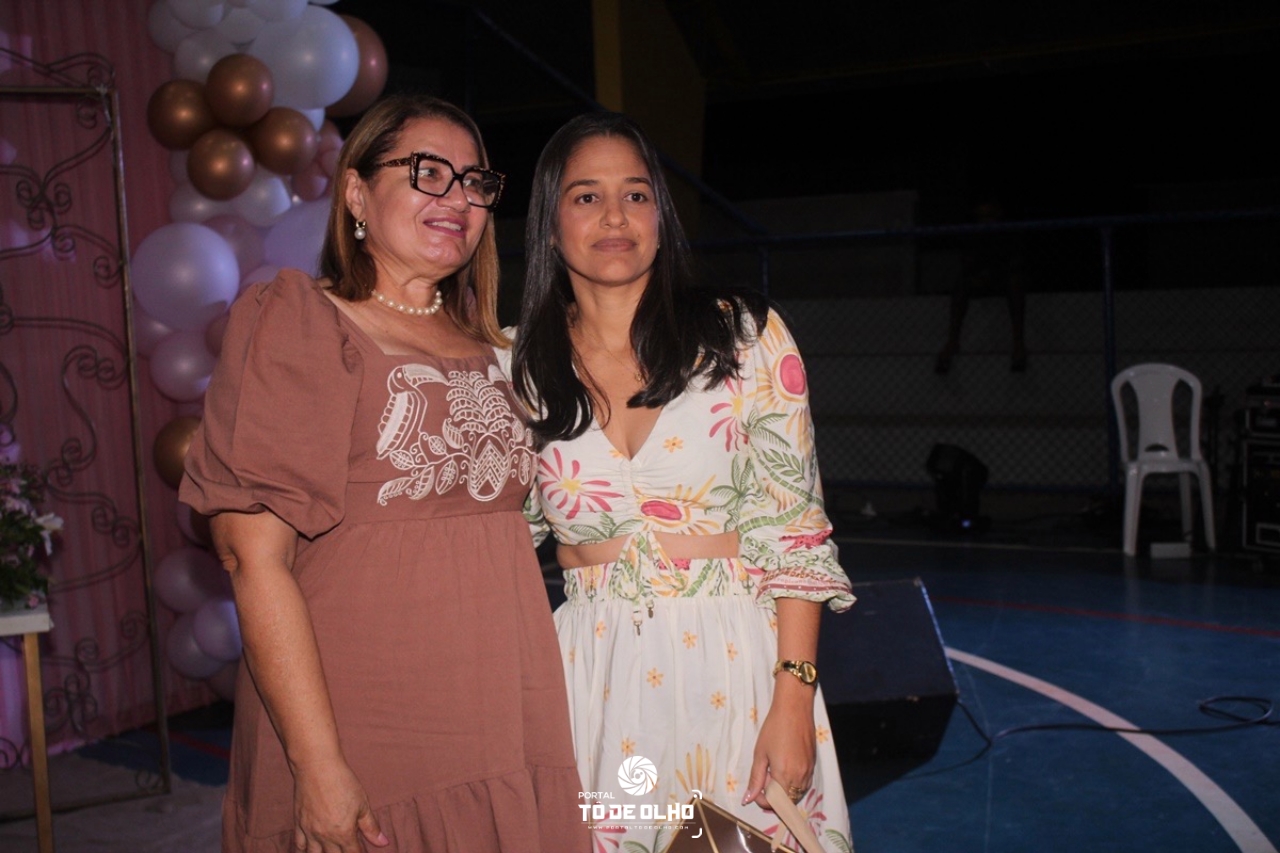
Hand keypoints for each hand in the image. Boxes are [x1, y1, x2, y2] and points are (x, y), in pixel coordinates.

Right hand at [292, 758, 387, 851]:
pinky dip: (304, 850)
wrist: (317, 767)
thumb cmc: (342, 782)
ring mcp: (310, 831)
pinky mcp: (298, 823)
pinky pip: (299, 845)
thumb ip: (371, 827)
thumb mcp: (362, 804)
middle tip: (346, 848)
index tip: (361, 850)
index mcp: (344, 833)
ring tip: (329, 851)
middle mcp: (325, 836)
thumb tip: (383, 843)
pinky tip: (311, 850)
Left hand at [742, 685, 815, 810]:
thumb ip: (755, 779)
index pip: (775, 802)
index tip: (756, 790)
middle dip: (774, 796)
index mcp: (784, 775)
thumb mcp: (760, 753)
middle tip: (764, 780)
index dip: (762, 801)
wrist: (794, 709)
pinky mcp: (813, 764)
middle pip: (788, 801)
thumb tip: (748, 799)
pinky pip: (804, 783)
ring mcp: (809, 771)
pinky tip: (784, 768)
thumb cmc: (774, 728)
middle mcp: (800, 777)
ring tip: (773, 773)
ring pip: (797, 793)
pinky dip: (794, 783)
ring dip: (785, 790)